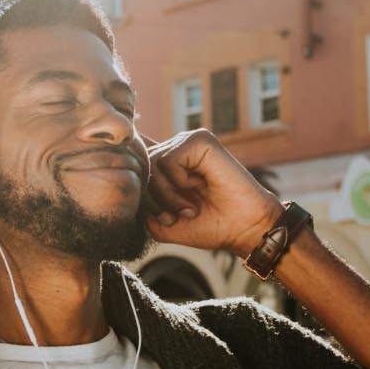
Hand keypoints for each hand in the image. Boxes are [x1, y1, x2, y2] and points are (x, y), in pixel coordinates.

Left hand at [142, 129, 281, 255]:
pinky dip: (177, 182)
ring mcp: (188, 142)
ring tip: (187, 208)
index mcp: (166, 164)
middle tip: (174, 216)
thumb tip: (126, 182)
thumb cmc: (208, 226)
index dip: (132, 176)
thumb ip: (140, 206)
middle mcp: (175, 149)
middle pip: (139, 165)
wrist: (243, 228)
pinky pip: (168, 159)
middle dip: (151, 198)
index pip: (135, 158)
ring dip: (165, 194)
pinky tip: (196, 190)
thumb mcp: (163, 224)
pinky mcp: (201, 140)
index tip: (144, 200)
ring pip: (151, 163)